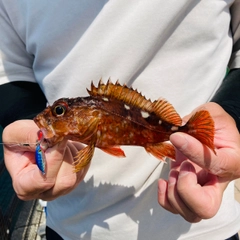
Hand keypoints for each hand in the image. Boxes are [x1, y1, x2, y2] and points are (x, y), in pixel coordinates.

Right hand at [3, 120, 88, 200]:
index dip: (54, 159)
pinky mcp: (78, 177)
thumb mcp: (16, 133)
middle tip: (57, 138)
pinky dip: (78, 151)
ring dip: (71, 151)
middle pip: (66, 180)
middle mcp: (45, 192)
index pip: (44, 181)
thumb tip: (52, 138)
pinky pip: (85, 165)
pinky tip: (67, 146)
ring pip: (77, 172)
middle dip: (64, 154)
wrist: (34, 138)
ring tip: (59, 142)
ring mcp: (63, 187)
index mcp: (25, 186)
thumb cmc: (21, 139)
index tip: (57, 139)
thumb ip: (31, 136)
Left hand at [158, 102, 239, 221]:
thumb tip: (176, 134)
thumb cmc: (215, 124)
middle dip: (185, 190)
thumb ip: (197, 121)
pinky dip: (165, 199)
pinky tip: (164, 181)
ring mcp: (202, 189)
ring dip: (173, 193)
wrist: (213, 133)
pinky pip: (175, 207)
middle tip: (181, 169)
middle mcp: (218, 181)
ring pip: (189, 213)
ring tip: (173, 173)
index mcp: (232, 161)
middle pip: (206, 208)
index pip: (216, 165)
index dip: (194, 152)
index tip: (177, 137)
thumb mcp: (211, 114)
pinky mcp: (187, 190)